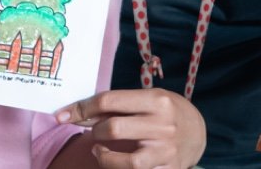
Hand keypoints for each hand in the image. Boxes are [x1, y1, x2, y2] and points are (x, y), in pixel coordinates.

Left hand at [58, 88, 205, 167]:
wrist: (198, 132)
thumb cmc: (165, 111)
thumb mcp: (147, 99)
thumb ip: (118, 106)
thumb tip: (80, 113)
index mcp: (156, 100)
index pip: (109, 101)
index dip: (81, 108)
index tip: (61, 115)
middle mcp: (163, 125)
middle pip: (113, 129)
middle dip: (94, 130)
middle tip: (92, 132)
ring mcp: (166, 151)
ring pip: (126, 162)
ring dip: (104, 158)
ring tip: (99, 151)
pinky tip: (114, 163)